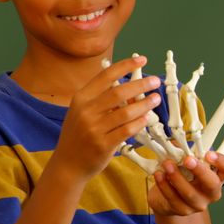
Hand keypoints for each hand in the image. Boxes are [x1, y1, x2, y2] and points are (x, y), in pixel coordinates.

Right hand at [53, 56, 162, 179]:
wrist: (67, 164)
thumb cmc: (79, 135)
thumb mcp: (82, 112)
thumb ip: (101, 99)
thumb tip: (131, 86)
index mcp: (81, 98)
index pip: (106, 76)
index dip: (126, 65)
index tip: (142, 59)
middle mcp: (86, 111)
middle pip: (119, 92)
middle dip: (141, 84)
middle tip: (156, 81)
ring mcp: (93, 129)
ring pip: (126, 112)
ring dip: (144, 104)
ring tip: (155, 99)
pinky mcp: (102, 145)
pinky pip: (127, 130)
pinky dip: (139, 123)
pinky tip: (147, 118)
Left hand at [149, 151, 223, 215]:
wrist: (167, 198)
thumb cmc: (182, 174)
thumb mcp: (187, 160)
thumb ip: (187, 150)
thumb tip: (177, 141)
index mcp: (218, 176)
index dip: (223, 162)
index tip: (209, 153)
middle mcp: (212, 192)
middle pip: (213, 184)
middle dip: (200, 171)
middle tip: (187, 159)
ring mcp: (198, 203)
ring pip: (190, 193)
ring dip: (177, 177)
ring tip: (167, 164)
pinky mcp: (182, 210)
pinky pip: (173, 199)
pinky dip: (164, 185)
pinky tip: (159, 174)